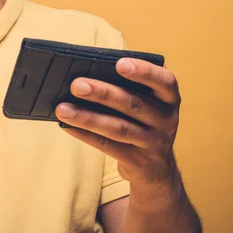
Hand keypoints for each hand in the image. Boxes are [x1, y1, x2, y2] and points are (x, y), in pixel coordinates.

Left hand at [56, 58, 180, 188]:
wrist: (156, 168)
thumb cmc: (143, 124)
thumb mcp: (148, 106)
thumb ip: (127, 90)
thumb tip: (87, 78)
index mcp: (169, 100)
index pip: (165, 82)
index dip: (144, 72)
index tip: (119, 64)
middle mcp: (166, 120)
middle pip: (133, 104)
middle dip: (103, 93)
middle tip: (76, 85)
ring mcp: (153, 143)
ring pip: (118, 128)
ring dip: (88, 117)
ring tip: (63, 109)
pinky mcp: (136, 161)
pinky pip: (107, 146)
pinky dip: (85, 134)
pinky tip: (67, 126)